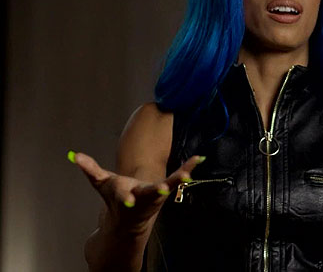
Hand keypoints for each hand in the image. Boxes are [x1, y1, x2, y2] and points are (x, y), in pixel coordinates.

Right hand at [68, 151, 204, 234]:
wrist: (131, 216)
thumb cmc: (116, 196)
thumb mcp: (102, 184)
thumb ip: (91, 169)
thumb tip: (75, 156)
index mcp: (125, 195)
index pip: (124, 196)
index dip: (125, 197)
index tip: (128, 199)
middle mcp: (142, 196)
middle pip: (150, 194)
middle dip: (156, 191)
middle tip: (164, 189)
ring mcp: (157, 193)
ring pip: (168, 186)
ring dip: (178, 178)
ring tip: (187, 173)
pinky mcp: (168, 187)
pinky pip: (179, 177)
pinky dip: (188, 168)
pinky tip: (198, 158)